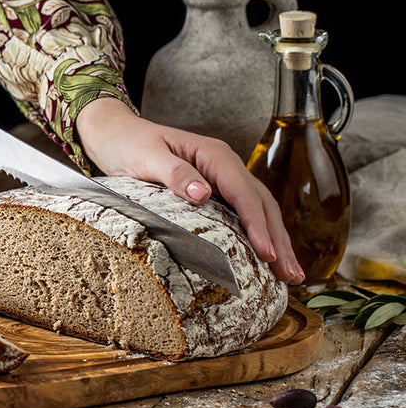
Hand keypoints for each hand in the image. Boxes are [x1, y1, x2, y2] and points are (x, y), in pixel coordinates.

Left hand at [76, 97, 304, 284]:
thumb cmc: (129, 143)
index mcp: (213, 155)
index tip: (267, 254)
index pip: (244, 194)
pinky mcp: (213, 189)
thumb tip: (204, 194)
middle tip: (292, 274)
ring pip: (258, 209)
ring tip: (290, 273)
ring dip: (275, 240)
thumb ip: (175, 173)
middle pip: (261, 204)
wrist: (115, 133)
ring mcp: (220, 177)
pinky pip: (242, 212)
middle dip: (279, 240)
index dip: (258, 225)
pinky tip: (266, 255)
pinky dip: (258, 234)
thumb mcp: (147, 157)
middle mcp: (224, 164)